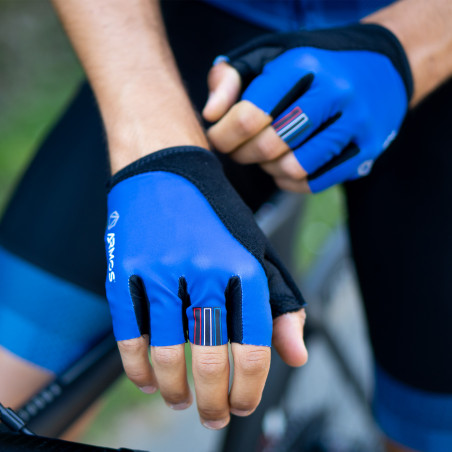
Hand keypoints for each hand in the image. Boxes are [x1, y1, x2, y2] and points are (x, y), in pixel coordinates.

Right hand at [105, 146, 306, 428]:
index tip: (243, 406)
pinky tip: (149, 381)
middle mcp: (202, 268)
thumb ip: (280, 306)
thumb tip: (296, 358)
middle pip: (208, 358)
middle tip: (214, 417)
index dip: (248, 388)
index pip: (252, 347)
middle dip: (213, 401)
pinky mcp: (124, 271)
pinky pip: (128, 334)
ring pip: (166, 353)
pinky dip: (138, 368)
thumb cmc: (216, 217)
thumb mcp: (257, 252)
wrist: (165, 169)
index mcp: (242, 265)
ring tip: (180, 402)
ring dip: (175, 390)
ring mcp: (158, 269)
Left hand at [204, 24, 411, 192]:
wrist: (379, 69)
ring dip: (267, 169)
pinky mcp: (369, 148)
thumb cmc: (312, 68)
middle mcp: (335, 91)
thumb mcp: (268, 58)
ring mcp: (357, 122)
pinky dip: (290, 182)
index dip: (224, 135)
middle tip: (238, 151)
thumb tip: (211, 114)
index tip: (218, 138)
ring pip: (294, 168)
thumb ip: (230, 79)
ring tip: (263, 157)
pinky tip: (283, 168)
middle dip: (243, 155)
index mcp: (304, 64)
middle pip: (270, 144)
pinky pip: (316, 182)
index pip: (250, 114)